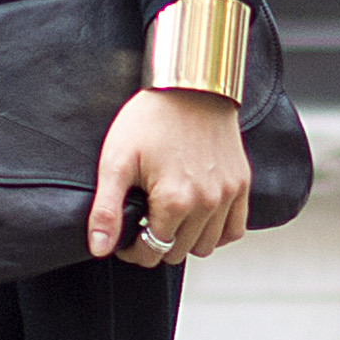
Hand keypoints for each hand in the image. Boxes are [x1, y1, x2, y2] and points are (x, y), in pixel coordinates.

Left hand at [93, 85, 247, 264]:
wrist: (190, 86)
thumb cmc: (150, 119)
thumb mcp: (116, 161)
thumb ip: (107, 210)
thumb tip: (98, 249)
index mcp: (174, 202)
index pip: (151, 253)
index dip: (132, 251)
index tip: (125, 238)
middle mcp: (206, 204)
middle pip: (177, 252)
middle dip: (156, 244)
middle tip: (144, 223)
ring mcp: (227, 196)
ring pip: (207, 246)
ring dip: (186, 241)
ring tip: (170, 220)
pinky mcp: (241, 185)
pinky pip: (235, 230)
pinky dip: (217, 233)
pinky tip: (199, 220)